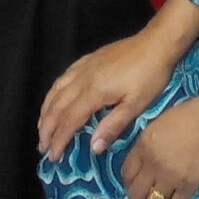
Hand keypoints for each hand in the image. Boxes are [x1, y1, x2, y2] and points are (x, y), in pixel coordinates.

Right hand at [40, 32, 181, 160]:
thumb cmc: (150, 75)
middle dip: (46, 129)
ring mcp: (83, 67)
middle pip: (56, 107)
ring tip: (42, 127)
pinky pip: (62, 77)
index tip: (52, 156)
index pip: (68, 120)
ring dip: (46, 111)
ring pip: (55, 91)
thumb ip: (113, 126)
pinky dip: (53, 92)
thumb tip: (93, 148)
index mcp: (93, 92)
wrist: (156, 43)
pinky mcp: (88, 59)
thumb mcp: (137, 104)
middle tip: (42, 147)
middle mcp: (82, 79)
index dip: (58, 140)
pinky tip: (54, 99)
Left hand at [120, 86, 198, 198]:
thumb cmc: (186, 117)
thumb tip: (140, 166)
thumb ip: (144, 147)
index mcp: (143, 147)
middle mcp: (153, 165)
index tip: (132, 190)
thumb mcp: (155, 126)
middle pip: (136, 193)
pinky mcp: (188, 186)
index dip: (128, 185)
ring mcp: (170, 177)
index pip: (126, 174)